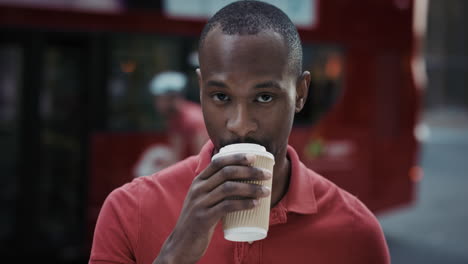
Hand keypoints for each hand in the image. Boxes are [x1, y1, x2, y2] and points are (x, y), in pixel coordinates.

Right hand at [154, 153, 271, 263]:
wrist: (181, 243)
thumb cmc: (198, 221)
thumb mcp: (202, 200)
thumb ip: (216, 191)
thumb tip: (243, 183)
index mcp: (198, 181)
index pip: (218, 162)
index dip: (237, 157)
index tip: (254, 157)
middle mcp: (198, 189)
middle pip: (227, 173)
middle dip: (250, 171)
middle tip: (267, 175)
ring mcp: (200, 203)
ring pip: (229, 188)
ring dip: (251, 188)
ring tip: (266, 191)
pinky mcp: (204, 218)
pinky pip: (227, 207)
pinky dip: (243, 204)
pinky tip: (255, 204)